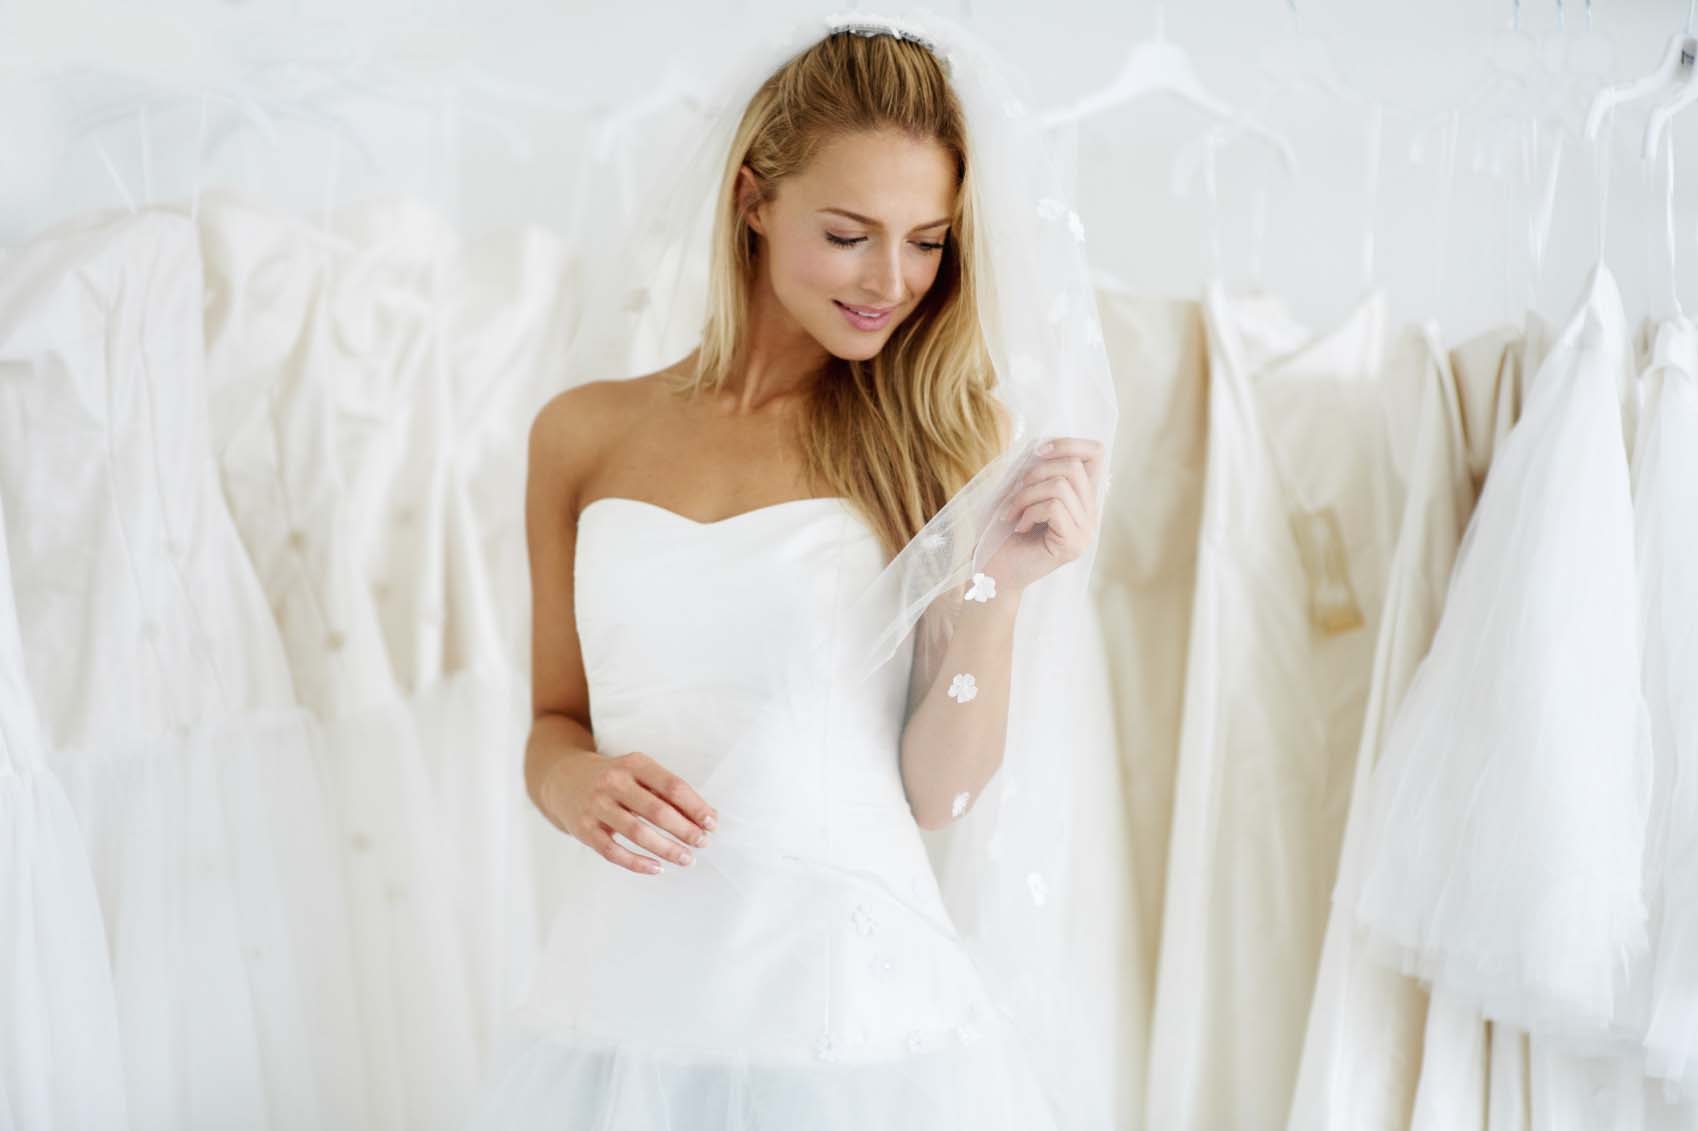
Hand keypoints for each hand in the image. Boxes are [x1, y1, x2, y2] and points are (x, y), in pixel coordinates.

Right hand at [543, 749, 718, 875]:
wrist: (563, 779)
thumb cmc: (615, 779)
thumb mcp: (638, 772)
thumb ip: (668, 791)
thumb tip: (707, 817)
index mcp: (634, 763)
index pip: (672, 786)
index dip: (695, 806)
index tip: (712, 823)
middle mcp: (613, 782)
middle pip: (657, 810)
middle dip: (684, 830)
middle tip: (703, 843)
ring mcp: (596, 806)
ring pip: (637, 833)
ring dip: (667, 849)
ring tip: (687, 859)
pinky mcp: (583, 829)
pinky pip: (613, 851)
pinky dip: (637, 863)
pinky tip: (658, 868)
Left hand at [980, 437, 1105, 595]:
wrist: (991, 570)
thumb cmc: (1000, 530)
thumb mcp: (1014, 489)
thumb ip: (1033, 466)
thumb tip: (1041, 443)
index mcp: (1081, 497)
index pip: (1096, 454)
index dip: (1068, 443)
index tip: (1036, 452)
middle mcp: (1090, 513)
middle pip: (1074, 466)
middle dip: (1034, 473)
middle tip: (1013, 494)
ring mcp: (1086, 531)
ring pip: (1060, 486)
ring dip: (1025, 495)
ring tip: (1010, 514)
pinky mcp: (1074, 544)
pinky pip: (1054, 507)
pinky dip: (1028, 511)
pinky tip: (1019, 527)